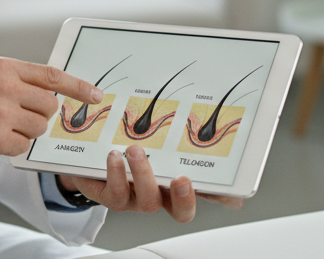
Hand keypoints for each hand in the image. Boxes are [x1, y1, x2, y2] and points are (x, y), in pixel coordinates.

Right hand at [0, 57, 102, 163]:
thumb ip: (13, 78)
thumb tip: (48, 90)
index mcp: (3, 67)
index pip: (52, 76)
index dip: (78, 87)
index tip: (96, 95)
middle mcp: (5, 87)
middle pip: (49, 106)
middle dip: (41, 115)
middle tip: (20, 116)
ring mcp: (1, 113)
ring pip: (38, 129)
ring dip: (24, 132)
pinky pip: (21, 147)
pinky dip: (10, 147)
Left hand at [58, 145, 242, 223]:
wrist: (90, 157)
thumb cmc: (129, 148)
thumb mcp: (154, 139)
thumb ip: (177, 135)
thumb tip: (204, 114)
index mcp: (175, 182)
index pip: (206, 194)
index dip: (221, 198)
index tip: (233, 193)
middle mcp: (160, 195)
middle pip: (181, 210)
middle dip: (184, 198)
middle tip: (182, 179)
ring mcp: (137, 199)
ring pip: (148, 200)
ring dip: (144, 175)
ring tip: (136, 151)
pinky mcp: (112, 198)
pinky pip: (117, 193)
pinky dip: (116, 173)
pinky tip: (114, 156)